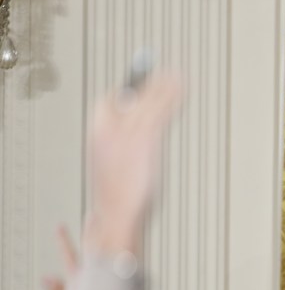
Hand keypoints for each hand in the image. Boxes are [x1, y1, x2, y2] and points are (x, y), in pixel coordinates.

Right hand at [84, 72, 181, 257]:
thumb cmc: (115, 202)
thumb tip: (129, 148)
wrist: (116, 216)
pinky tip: (180, 85)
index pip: (109, 103)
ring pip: (147, 102)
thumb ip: (117, 153)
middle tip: (160, 74)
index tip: (137, 86)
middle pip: (130, 98)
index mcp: (98, 136)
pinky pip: (160, 111)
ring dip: (163, 86)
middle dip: (145, 84)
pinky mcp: (145, 140)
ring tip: (178, 75)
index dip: (126, 93)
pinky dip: (170, 96)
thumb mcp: (111, 173)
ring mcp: (127, 134)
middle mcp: (109, 130)